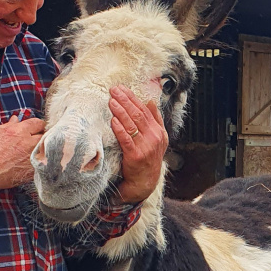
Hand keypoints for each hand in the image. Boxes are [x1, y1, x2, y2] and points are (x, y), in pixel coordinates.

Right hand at [0, 116, 44, 189]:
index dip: (37, 125)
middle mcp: (28, 143)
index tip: (36, 128)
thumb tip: (15, 119)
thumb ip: (7, 125)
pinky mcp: (30, 171)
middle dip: (42, 136)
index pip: (38, 123)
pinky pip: (41, 164)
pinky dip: (39, 163)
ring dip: (41, 150)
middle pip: (45, 136)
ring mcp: (31, 157)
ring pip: (45, 150)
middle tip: (36, 139)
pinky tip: (33, 163)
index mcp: (19, 131)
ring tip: (35, 152)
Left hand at [108, 85, 168, 203]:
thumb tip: (151, 101)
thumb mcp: (157, 139)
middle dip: (125, 100)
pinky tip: (113, 120)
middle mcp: (154, 137)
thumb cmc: (148, 158)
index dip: (132, 98)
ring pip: (132, 124)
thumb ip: (155, 120)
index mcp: (158, 131)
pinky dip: (120, 128)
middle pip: (138, 114)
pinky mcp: (135, 156)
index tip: (122, 89)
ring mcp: (146, 147)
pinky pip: (126, 139)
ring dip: (121, 111)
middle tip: (113, 90)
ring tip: (111, 101)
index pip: (145, 110)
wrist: (145, 182)